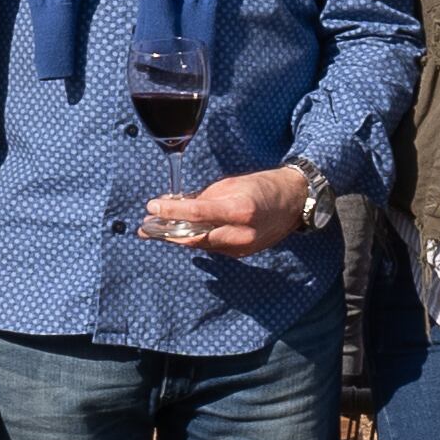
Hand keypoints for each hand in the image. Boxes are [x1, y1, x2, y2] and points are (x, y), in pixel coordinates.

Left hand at [142, 166, 310, 257]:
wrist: (293, 202)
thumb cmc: (262, 187)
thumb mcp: (231, 185)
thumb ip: (203, 198)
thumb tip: (176, 205)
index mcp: (239, 210)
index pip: (197, 214)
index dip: (171, 212)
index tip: (152, 208)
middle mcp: (241, 233)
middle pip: (194, 237)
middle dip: (167, 233)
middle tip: (146, 228)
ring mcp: (242, 247)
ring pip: (201, 245)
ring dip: (178, 238)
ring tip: (158, 231)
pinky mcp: (242, 254)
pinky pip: (212, 248)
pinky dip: (196, 240)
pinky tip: (183, 233)